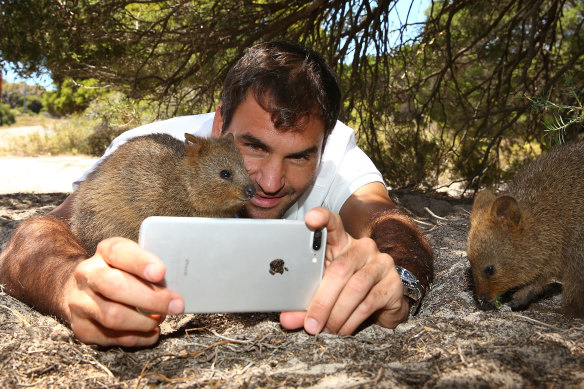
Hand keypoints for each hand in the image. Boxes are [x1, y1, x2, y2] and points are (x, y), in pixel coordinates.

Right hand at [65, 237, 183, 346]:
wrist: (84, 289)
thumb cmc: (122, 273)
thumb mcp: (134, 260)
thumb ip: (151, 267)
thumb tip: (179, 283)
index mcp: (104, 252)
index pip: (119, 252)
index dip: (140, 262)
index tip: (161, 273)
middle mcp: (87, 274)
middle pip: (115, 286)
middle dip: (151, 299)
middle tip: (176, 305)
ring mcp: (80, 301)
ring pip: (113, 316)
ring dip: (144, 321)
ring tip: (160, 318)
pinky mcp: (81, 327)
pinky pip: (111, 337)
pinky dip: (137, 338)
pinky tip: (150, 332)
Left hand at [280, 207, 408, 334]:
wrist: (384, 304)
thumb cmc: (346, 291)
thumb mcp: (323, 292)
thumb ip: (304, 303)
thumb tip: (286, 320)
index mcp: (342, 243)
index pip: (333, 224)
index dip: (322, 218)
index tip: (310, 218)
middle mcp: (363, 248)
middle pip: (340, 269)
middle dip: (322, 301)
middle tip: (311, 323)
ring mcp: (381, 263)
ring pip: (355, 287)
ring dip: (337, 313)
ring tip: (327, 329)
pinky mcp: (393, 283)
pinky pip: (370, 302)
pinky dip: (352, 320)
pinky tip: (343, 330)